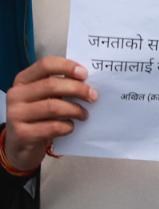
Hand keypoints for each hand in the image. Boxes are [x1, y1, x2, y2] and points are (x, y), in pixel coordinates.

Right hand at [4, 57, 95, 171]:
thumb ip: (60, 85)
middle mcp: (16, 95)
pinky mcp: (21, 134)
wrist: (21, 144)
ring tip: (84, 115)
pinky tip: (70, 127)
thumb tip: (88, 82)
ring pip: (53, 107)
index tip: (85, 74)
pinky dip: (67, 126)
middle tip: (93, 97)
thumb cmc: (39, 114)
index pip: (45, 64)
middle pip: (51, 85)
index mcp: (23, 80)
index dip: (67, 67)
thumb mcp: (45, 96)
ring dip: (75, 110)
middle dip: (78, 90)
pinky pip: (52, 127)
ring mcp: (15, 115)